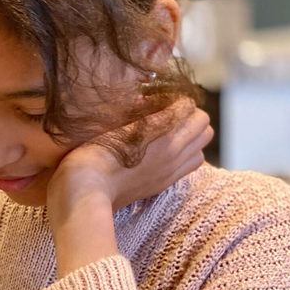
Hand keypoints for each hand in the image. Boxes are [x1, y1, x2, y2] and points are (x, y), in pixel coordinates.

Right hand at [49, 100, 213, 214]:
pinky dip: (186, 154)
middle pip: (203, 123)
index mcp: (161, 132)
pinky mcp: (164, 183)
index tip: (156, 100)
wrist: (87, 192)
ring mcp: (171, 169)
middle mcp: (174, 151)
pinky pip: (192, 163)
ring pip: (202, 144)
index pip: (188, 105)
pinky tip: (165, 152)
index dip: (172, 98)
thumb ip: (139, 111)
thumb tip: (150, 100)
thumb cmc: (93, 154)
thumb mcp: (113, 124)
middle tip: (167, 114)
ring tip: (170, 133)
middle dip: (188, 114)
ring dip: (191, 135)